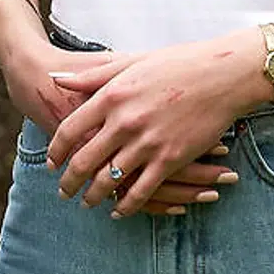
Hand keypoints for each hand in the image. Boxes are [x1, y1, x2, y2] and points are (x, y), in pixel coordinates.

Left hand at [2, 30, 230, 214]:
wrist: (221, 75)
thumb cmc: (176, 63)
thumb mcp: (129, 62)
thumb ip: (91, 76)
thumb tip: (56, 79)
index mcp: (111, 96)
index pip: (70, 130)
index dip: (56, 151)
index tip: (52, 164)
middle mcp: (124, 122)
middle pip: (84, 161)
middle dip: (69, 182)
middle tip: (63, 192)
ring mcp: (147, 143)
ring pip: (109, 180)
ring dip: (94, 197)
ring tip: (87, 203)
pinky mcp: (170, 159)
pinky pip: (141, 191)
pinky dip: (126, 205)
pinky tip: (118, 210)